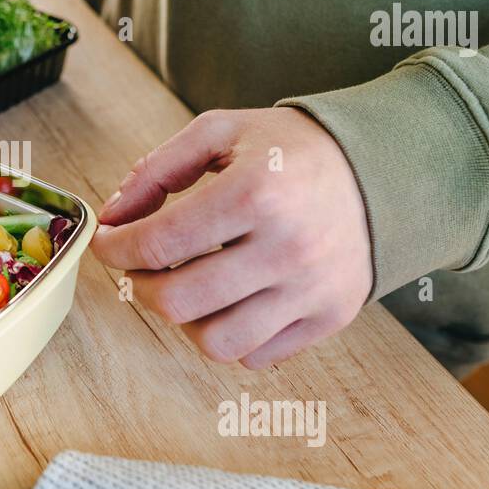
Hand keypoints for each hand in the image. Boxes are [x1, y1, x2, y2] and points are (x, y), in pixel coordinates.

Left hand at [90, 108, 372, 368]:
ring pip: (215, 342)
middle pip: (177, 301)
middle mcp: (287, 248)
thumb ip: (157, 169)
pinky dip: (229, 336)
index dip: (115, 248)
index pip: (157, 243)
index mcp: (256, 194)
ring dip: (184, 319)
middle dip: (138, 286)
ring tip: (184, 286)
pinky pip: (256, 355)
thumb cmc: (291, 150)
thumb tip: (113, 215)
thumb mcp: (221, 133)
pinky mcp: (330, 317)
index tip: (106, 243)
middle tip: (137, 267)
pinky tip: (228, 300)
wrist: (382, 169)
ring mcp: (311, 290)